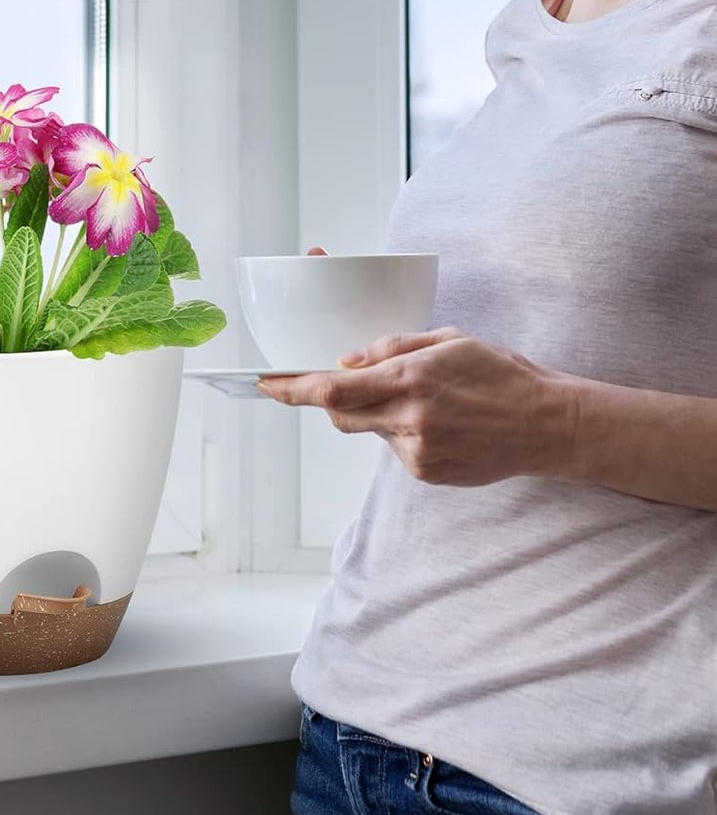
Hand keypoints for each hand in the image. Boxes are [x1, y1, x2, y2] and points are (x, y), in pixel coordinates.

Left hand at [256, 322, 576, 486]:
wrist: (548, 426)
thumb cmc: (502, 374)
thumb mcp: (448, 341)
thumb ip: (392, 348)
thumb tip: (346, 362)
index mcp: (412, 379)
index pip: (332, 389)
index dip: (292, 389)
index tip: (265, 383)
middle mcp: (409, 419)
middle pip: (339, 415)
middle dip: (329, 400)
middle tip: (335, 383)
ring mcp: (418, 452)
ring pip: (370, 430)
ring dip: (378, 414)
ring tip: (427, 401)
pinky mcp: (427, 473)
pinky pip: (395, 449)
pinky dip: (404, 432)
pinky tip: (442, 423)